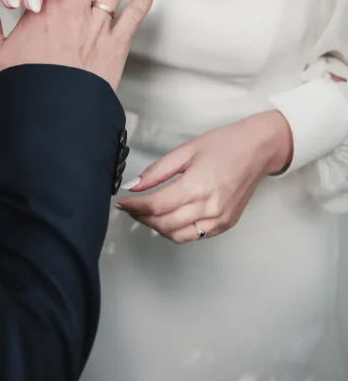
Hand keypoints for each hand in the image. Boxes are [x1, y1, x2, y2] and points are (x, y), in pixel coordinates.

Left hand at [117, 111, 293, 242]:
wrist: (257, 149)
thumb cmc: (224, 144)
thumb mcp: (185, 151)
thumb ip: (157, 171)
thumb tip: (135, 186)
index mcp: (196, 187)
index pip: (156, 206)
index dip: (134, 207)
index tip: (122, 203)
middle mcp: (208, 208)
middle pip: (164, 224)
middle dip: (143, 218)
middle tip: (132, 208)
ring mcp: (219, 220)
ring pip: (178, 236)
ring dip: (158, 228)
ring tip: (148, 215)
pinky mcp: (226, 224)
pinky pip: (195, 236)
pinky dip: (178, 231)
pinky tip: (170, 219)